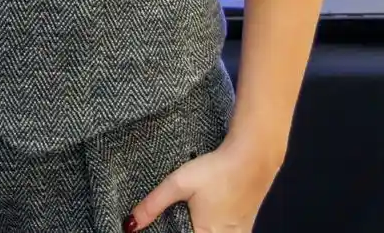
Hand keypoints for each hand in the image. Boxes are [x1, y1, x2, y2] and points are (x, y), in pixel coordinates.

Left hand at [128, 140, 281, 231]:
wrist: (253, 158)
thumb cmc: (216, 171)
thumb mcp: (178, 184)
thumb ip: (153, 205)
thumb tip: (131, 225)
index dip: (172, 232)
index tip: (165, 225)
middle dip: (183, 230)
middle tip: (176, 218)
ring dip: (200, 229)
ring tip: (188, 217)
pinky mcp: (247, 224)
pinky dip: (214, 229)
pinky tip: (208, 216)